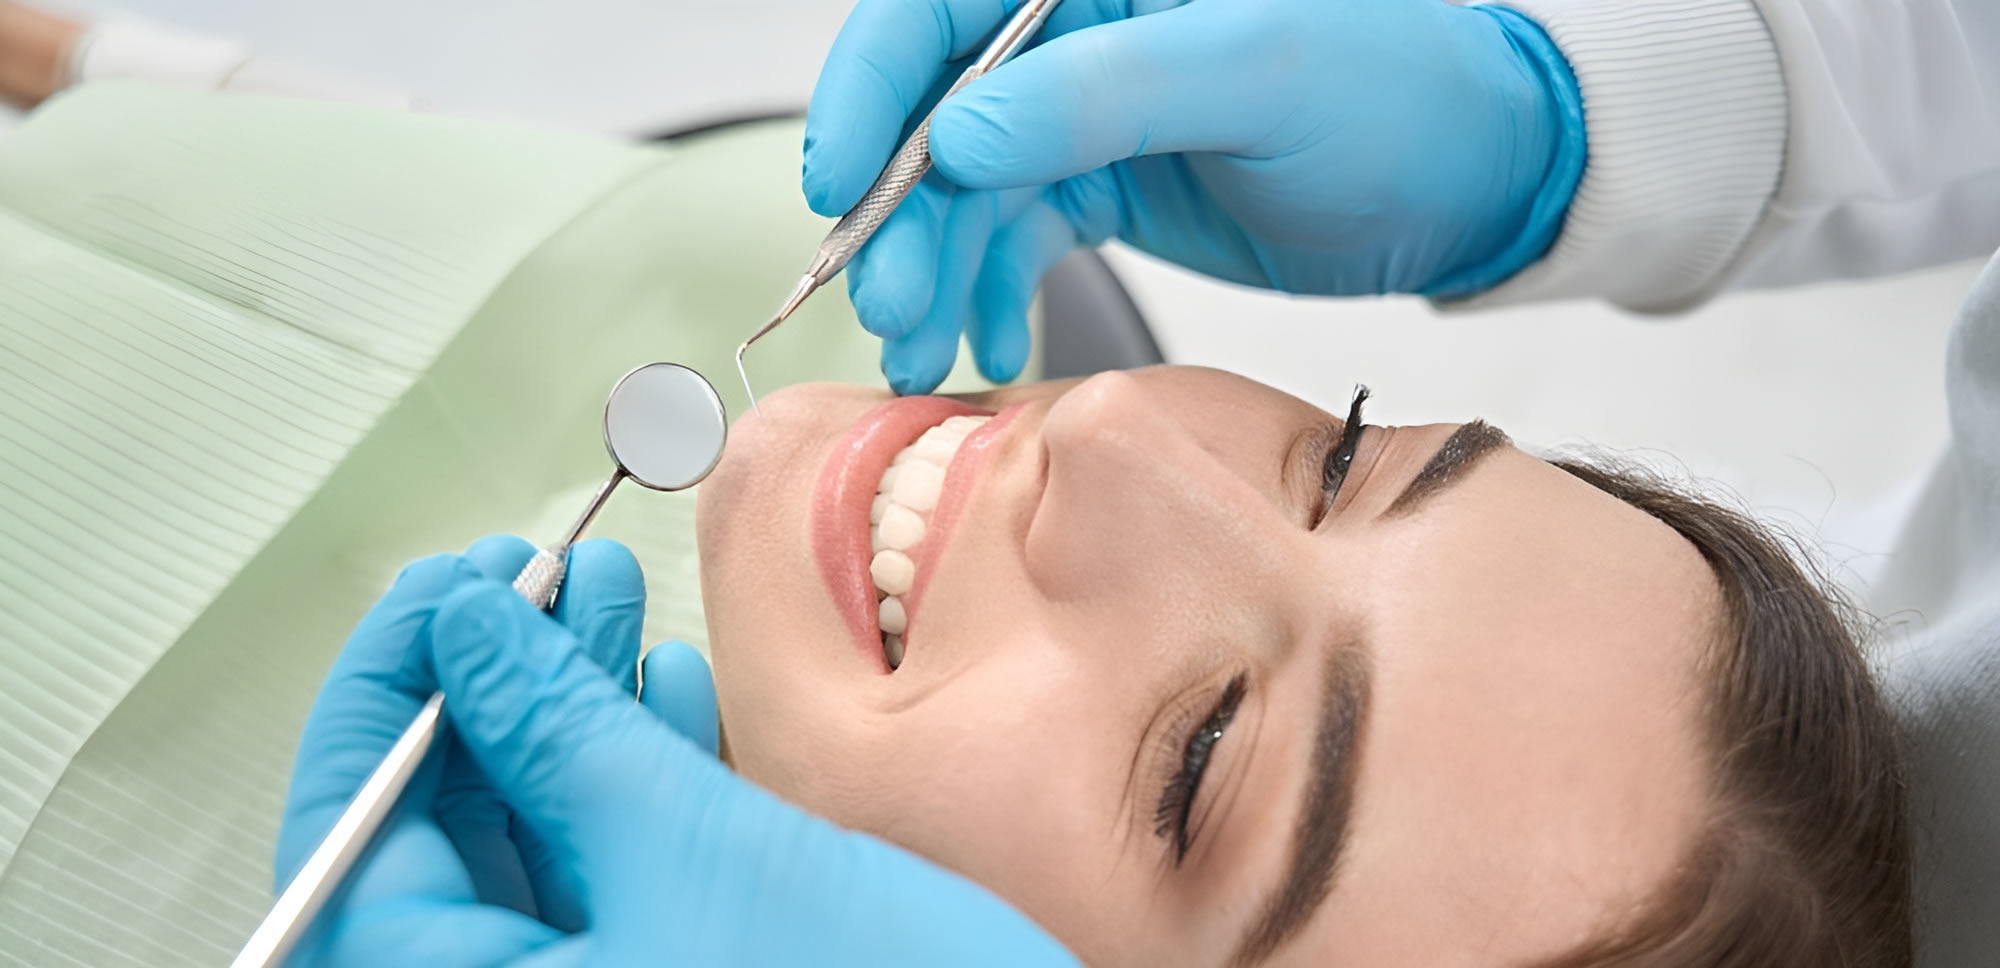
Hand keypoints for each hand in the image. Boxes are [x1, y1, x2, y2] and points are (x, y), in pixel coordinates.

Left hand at [276, 537, 1078, 965]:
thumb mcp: (689, 849)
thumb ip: (557, 732)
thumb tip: (462, 633)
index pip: (356, 833)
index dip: (391, 689)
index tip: (439, 588)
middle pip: (444, 830)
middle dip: (493, 680)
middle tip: (522, 576)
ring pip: (538, 839)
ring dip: (569, 705)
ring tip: (603, 596)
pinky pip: (619, 870)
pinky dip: (635, 769)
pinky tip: (665, 686)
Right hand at [803, 0, 1585, 392]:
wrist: (1482, 172)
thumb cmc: (1406, 87)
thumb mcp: (1262, 70)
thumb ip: (1105, 90)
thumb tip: (959, 133)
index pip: (937, 6)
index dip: (869, 88)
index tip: (837, 185)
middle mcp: (1077, 29)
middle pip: (936, 111)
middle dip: (902, 215)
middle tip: (891, 304)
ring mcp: (1086, 106)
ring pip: (965, 188)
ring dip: (934, 270)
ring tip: (924, 350)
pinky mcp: (1107, 177)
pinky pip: (1016, 234)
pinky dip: (990, 291)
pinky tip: (986, 343)